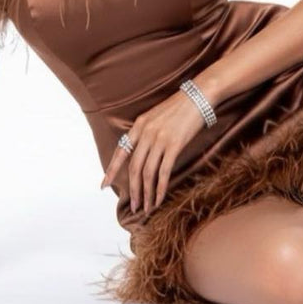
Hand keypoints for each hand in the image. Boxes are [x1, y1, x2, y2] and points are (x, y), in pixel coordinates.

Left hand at [100, 88, 207, 214]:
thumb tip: (141, 153)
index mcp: (138, 125)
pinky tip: (159, 198)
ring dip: (146, 193)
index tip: (104, 185)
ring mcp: (159, 139)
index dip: (112, 170)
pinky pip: (163, 172)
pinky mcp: (174, 145)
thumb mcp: (155, 116)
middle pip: (134, 167)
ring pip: (147, 173)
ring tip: (146, 207)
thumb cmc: (178, 107)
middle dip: (132, 189)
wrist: (198, 96)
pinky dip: (160, 188)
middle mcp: (145, 133)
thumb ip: (145, 132)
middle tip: (133, 205)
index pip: (120, 152)